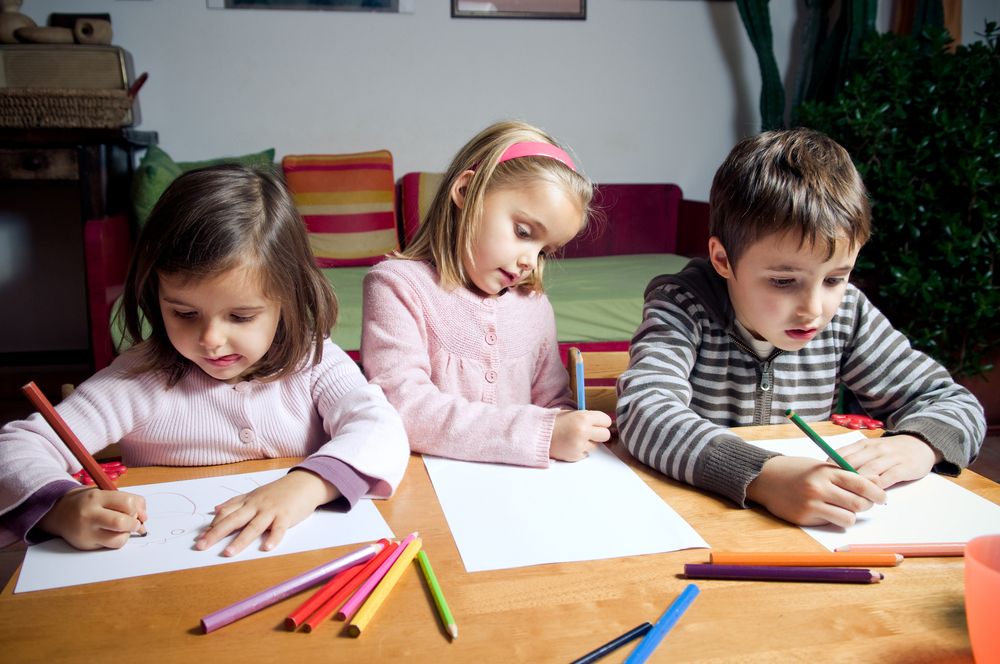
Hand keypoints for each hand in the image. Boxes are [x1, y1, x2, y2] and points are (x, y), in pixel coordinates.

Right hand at [38, 486, 146, 549]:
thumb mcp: (106, 494)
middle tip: (134, 524)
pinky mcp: (86, 545)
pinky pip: (110, 547)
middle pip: (122, 522)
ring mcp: (86, 532)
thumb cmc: (90, 503)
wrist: (60, 512)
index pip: (127, 502)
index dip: (138, 510)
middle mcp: (90, 514)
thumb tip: (144, 518)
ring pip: (118, 540)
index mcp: (97, 497)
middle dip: (135, 524)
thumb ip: (129, 500)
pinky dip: (117, 541)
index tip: (138, 513)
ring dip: (126, 535)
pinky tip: (112, 535)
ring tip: (122, 530)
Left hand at [195, 470, 339, 556]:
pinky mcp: (286, 515)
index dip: (212, 526)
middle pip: (234, 520)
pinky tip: (267, 547)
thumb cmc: (279, 491)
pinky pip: (279, 528)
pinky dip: (274, 538)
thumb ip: (235, 502)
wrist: (304, 483)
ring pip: (254, 526)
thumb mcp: (254, 494)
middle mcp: (256, 506)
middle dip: (217, 533)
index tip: (199, 538)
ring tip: (229, 552)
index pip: (226, 514)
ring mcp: (271, 511)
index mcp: (248, 502)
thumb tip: (215, 509)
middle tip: (202, 545)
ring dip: (241, 540)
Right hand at [550, 410, 612, 461]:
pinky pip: (586, 453)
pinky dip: (580, 450)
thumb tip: (602, 423)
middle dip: (600, 433)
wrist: (538, 435)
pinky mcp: (576, 456)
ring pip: (596, 445)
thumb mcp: (571, 414)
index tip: (598, 423)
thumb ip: (587, 417)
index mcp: (583, 417)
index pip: (606, 420)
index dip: (602, 422)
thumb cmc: (554, 423)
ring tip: (575, 438)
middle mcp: (583, 431)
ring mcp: (580, 445)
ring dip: (589, 442)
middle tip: (591, 432)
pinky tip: (570, 445)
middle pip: (606, 435)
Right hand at [746, 456, 886, 526]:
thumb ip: (847, 474)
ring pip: (848, 518)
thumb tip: (875, 482)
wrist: (765, 478)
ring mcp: (811, 505)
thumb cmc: (796, 470)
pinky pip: (831, 523)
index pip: (860, 483)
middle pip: (858, 503)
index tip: (882, 496)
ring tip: (845, 508)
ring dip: (851, 515)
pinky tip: (828, 511)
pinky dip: (834, 519)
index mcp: (825, 472)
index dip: (876, 491)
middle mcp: (818, 488)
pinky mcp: (804, 518)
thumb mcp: (821, 467)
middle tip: (867, 503)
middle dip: (867, 505)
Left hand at [836, 434, 940, 489]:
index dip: (830, 469)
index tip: (823, 481)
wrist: (920, 444)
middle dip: (842, 479)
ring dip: (860, 485)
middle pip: (852, 462)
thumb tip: (831, 475)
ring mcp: (890, 456)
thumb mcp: (870, 450)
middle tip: (835, 493)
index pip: (840, 454)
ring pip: (870, 470)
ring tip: (853, 498)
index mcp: (863, 444)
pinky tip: (874, 497)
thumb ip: (854, 459)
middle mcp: (875, 448)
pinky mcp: (905, 466)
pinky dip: (880, 487)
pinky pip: (890, 477)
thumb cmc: (889, 451)